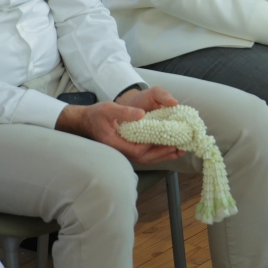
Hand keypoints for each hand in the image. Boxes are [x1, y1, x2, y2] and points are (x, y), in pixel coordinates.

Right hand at [57, 90, 185, 164]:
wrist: (87, 120)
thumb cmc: (97, 114)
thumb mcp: (108, 109)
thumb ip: (124, 112)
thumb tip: (141, 115)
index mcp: (116, 143)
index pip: (138, 149)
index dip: (153, 145)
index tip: (168, 138)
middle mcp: (121, 151)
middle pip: (145, 158)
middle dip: (163, 153)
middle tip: (180, 147)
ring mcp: (124, 151)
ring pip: (146, 158)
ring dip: (163, 155)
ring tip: (180, 150)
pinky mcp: (128, 148)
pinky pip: (144, 154)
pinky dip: (157, 152)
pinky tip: (169, 148)